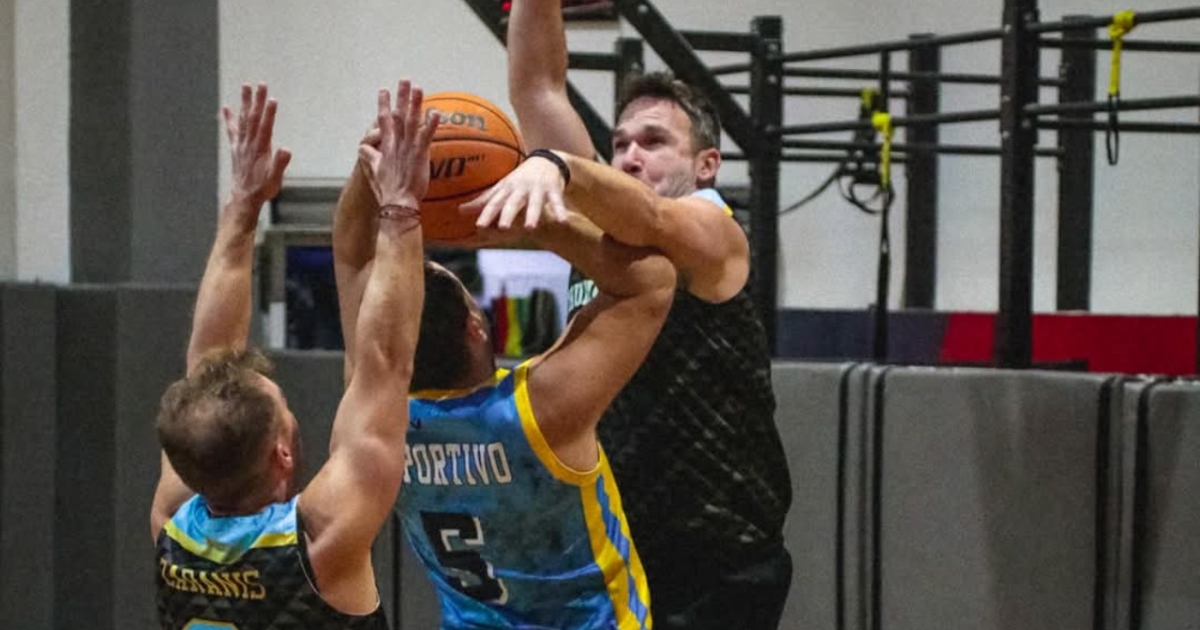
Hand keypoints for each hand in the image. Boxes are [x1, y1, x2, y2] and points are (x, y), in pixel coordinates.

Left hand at [223, 83, 291, 208]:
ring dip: (245, 102)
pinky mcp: (237, 148)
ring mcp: (241, 144)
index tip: (272, 99)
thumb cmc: (262, 189)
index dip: (269, 113)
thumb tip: (286, 149)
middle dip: (257, 100)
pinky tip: (226, 108)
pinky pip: (232, 130)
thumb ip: (280, 164)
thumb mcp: (275, 179)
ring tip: (245, 86)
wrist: (244, 197)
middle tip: (260, 84)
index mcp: (260, 149)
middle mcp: (249, 144)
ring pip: (243, 119)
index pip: (265, 127)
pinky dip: (229, 118)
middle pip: (253, 118)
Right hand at [357, 80, 438, 207]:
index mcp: (386, 146)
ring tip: (418, 88)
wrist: (396, 202)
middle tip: (404, 80)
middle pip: (397, 115)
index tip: (383, 90)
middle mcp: (395, 143)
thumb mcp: (375, 170)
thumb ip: (370, 157)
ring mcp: (407, 148)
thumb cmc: (388, 190)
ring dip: (415, 104)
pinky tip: (436, 113)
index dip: (383, 104)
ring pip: (411, 121)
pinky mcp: (418, 155)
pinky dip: (430, 124)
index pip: (383, 120)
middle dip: (400, 97)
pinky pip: (425, 136)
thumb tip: (361, 149)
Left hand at [460, 154, 567, 229]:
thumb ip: (483, 201)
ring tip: (530, 228)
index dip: (487, 214)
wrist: (546, 160)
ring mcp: (537, 189)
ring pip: (535, 203)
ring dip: (533, 215)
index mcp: (506, 189)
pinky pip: (557, 201)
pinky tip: (563, 221)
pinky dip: (560, 211)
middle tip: (504, 228)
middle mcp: (520, 189)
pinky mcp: (554, 189)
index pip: (495, 203)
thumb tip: (459, 211)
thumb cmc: (519, 179)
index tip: (480, 226)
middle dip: (508, 215)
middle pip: (513, 203)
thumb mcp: (501, 188)